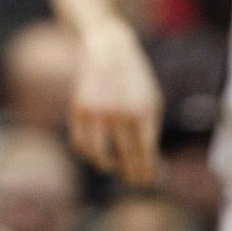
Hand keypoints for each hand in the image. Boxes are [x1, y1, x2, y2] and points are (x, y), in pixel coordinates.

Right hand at [69, 19, 162, 184]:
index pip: (146, 154)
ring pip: (98, 153)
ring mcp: (96, 110)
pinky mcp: (79, 107)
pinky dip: (87, 152)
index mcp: (142, 111)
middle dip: (132, 173)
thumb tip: (151, 165)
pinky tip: (97, 152)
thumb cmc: (135, 79)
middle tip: (134, 182)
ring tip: (112, 166)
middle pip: (126, 156)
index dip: (146, 172)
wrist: (108, 48)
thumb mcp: (152, 101)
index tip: (146, 180)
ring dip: (106, 165)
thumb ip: (151, 132)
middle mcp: (119, 112)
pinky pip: (80, 141)